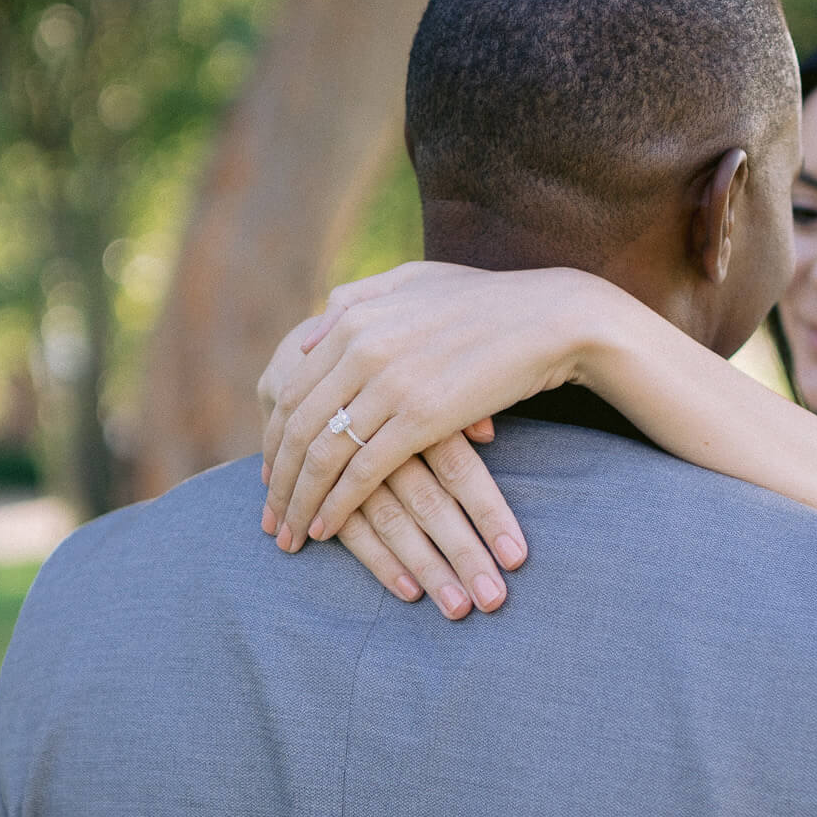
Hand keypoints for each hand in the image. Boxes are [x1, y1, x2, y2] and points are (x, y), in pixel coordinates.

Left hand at [257, 296, 525, 615]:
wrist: (549, 317)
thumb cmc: (486, 302)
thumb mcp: (411, 282)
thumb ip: (355, 301)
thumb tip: (307, 336)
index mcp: (351, 318)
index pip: (290, 391)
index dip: (272, 440)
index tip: (267, 476)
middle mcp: (359, 347)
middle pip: (295, 427)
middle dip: (277, 481)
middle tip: (269, 519)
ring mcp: (388, 383)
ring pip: (322, 454)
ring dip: (300, 501)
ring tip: (292, 535)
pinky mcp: (420, 418)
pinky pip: (361, 471)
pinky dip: (337, 505)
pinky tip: (327, 529)